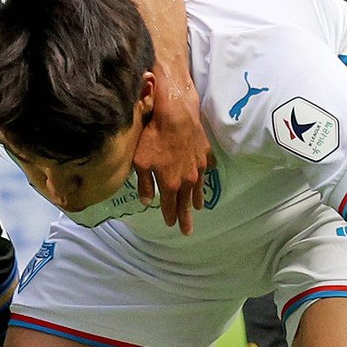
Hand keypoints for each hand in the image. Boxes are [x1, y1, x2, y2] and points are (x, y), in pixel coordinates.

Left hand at [134, 73, 209, 234]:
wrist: (176, 115)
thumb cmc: (153, 137)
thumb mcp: (141, 162)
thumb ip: (144, 183)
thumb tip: (146, 201)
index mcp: (170, 184)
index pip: (170, 206)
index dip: (169, 216)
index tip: (170, 225)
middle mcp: (187, 179)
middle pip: (186, 203)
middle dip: (186, 217)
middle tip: (188, 230)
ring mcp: (198, 167)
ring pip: (198, 188)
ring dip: (197, 200)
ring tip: (198, 208)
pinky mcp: (205, 154)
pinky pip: (206, 170)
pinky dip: (204, 177)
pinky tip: (204, 179)